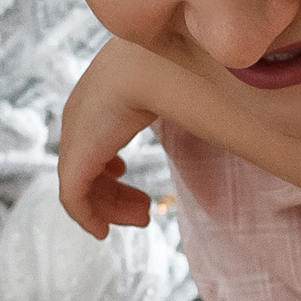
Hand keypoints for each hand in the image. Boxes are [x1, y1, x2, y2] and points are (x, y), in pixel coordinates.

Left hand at [54, 39, 172, 235]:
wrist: (148, 68)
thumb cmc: (172, 74)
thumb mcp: (173, 92)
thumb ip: (185, 107)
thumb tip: (226, 118)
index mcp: (98, 98)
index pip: (92, 140)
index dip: (109, 167)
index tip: (128, 178)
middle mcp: (80, 116)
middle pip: (88, 164)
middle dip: (114, 192)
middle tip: (145, 211)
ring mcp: (75, 139)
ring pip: (80, 186)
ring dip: (110, 207)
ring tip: (143, 218)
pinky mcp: (77, 160)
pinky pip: (73, 198)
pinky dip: (86, 217)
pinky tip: (102, 232)